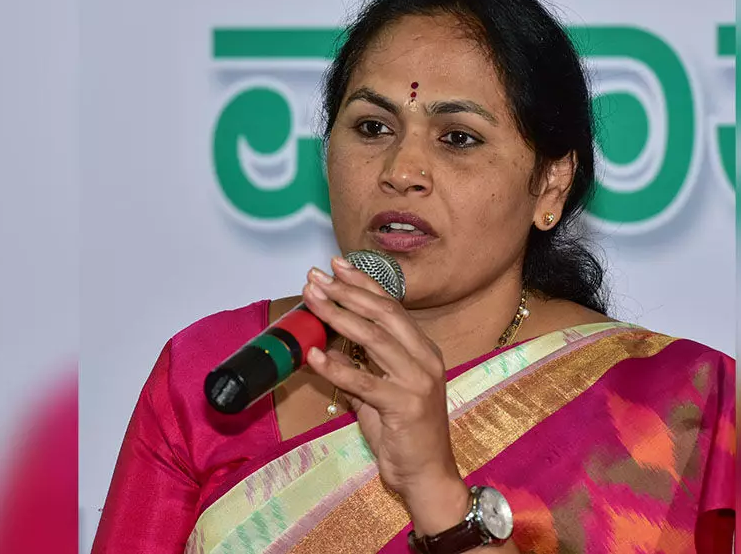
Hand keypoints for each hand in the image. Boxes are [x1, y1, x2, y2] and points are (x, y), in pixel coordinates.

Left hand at [302, 258, 470, 534]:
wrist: (427, 475)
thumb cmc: (404, 435)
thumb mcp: (378, 394)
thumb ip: (359, 368)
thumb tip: (329, 347)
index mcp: (422, 350)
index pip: (390, 306)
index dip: (363, 283)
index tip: (336, 265)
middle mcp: (424, 358)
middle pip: (383, 314)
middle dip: (347, 292)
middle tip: (316, 277)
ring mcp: (418, 380)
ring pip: (374, 338)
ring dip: (339, 316)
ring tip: (313, 301)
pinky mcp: (405, 405)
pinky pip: (364, 381)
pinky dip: (337, 367)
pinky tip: (314, 355)